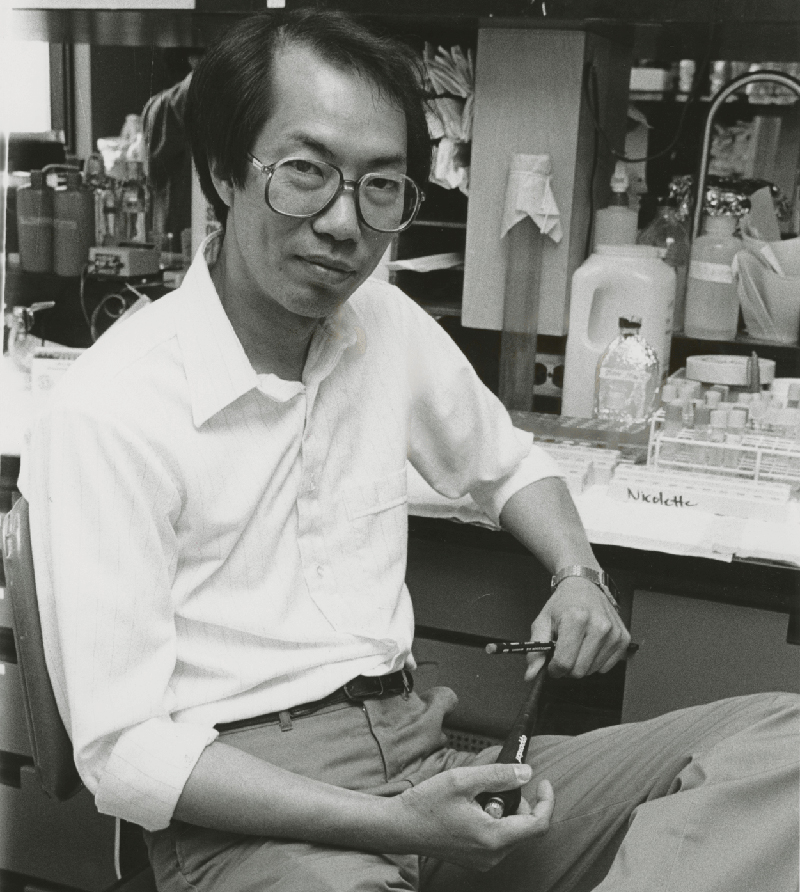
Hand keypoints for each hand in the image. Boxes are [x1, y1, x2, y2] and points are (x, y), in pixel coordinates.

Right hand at [391, 763, 553, 870]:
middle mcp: (493, 855)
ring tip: (476, 795)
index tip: (542, 782)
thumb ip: (498, 775)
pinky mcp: (476, 858)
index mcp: (493, 838)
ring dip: (503, 808)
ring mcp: (484, 859)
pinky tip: (470, 808)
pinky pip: (498, 838)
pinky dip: (493, 819)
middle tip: (494, 783)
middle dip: (517, 800)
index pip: (538, 824)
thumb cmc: (427, 804)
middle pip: (525, 826)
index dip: (546, 801)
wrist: (400, 827)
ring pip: (512, 831)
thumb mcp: (462, 780)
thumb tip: (527, 773)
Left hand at [525, 576, 629, 679]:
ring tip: (577, 645)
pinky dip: (595, 662)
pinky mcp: (623, 639)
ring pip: (592, 671)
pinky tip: (590, 646)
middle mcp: (599, 626)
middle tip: (563, 653)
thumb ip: (535, 650)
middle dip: (567, 668)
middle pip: (579, 671)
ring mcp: (614, 633)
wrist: (584, 587)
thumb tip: (531, 674)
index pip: (564, 662)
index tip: (551, 663)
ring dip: (581, 664)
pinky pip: (606, 667)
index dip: (553, 668)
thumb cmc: (563, 604)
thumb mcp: (542, 621)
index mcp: (576, 619)